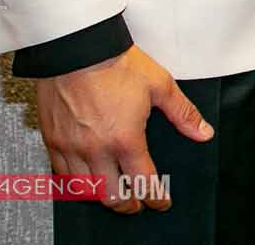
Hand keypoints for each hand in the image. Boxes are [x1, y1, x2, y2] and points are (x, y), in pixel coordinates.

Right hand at [35, 45, 211, 212]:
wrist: (77, 48)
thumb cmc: (116, 63)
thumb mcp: (160, 85)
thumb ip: (182, 113)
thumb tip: (203, 132)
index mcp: (125, 139)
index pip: (143, 181)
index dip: (155, 197)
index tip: (161, 202)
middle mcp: (96, 149)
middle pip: (111, 195)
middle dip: (128, 205)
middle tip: (137, 204)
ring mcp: (71, 147)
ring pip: (84, 190)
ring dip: (101, 197)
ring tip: (113, 194)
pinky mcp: (52, 140)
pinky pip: (61, 175)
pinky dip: (75, 184)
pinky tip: (84, 180)